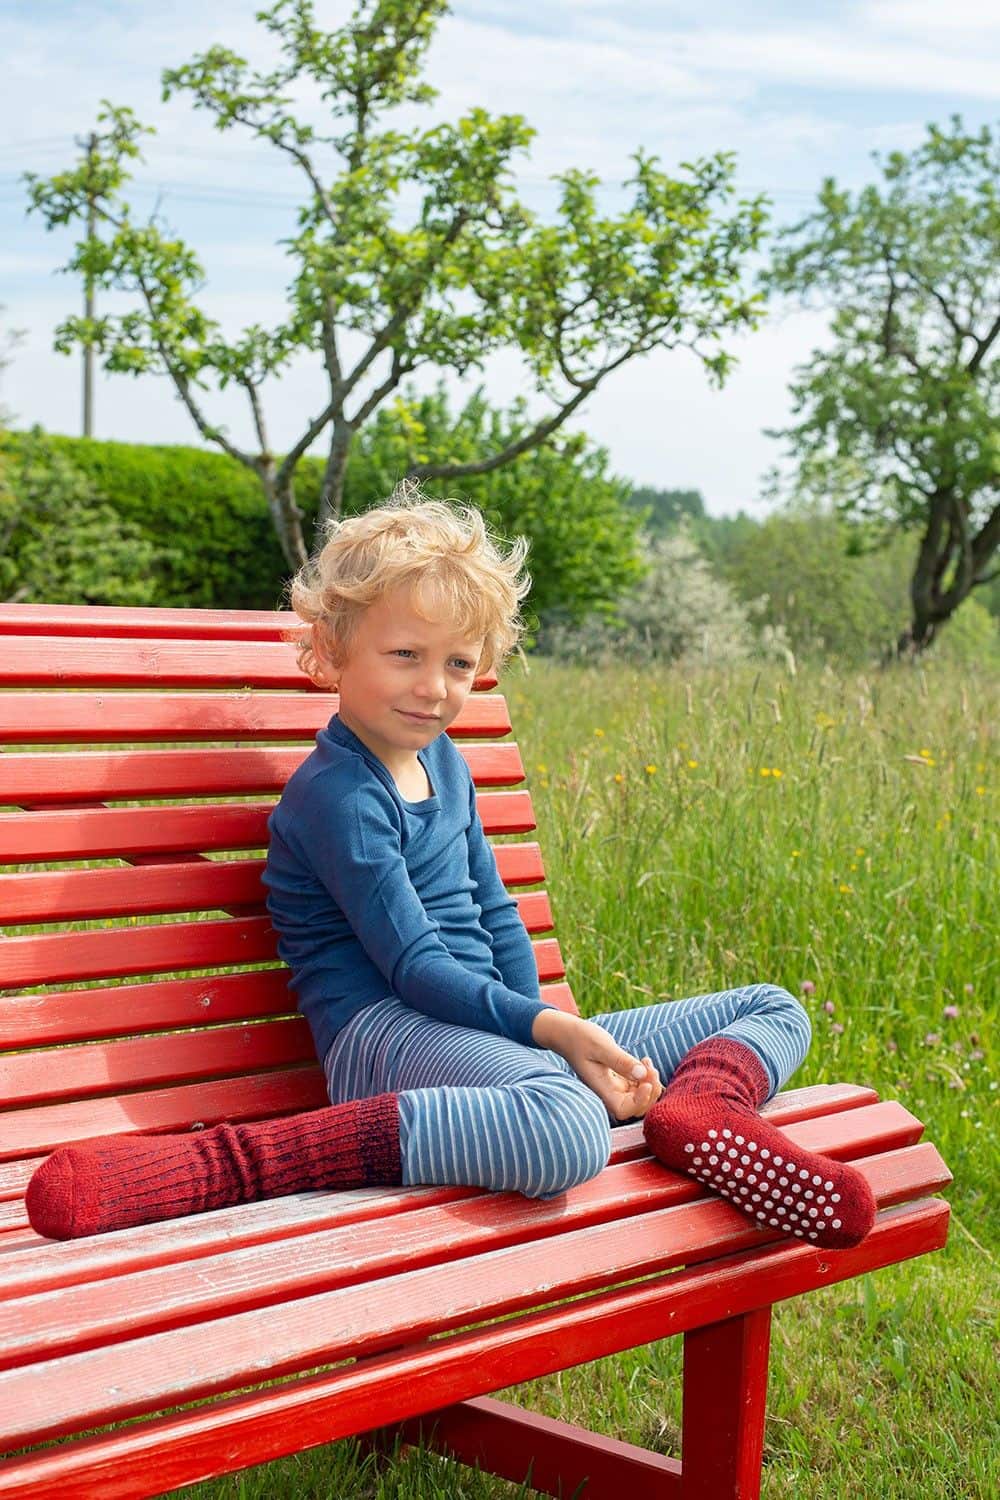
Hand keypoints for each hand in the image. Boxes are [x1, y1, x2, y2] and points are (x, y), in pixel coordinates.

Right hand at [532, 1011, 663, 1120]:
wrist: (569, 1034)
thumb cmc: (581, 1039)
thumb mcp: (601, 1046)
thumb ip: (621, 1061)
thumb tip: (642, 1074)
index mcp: (601, 1090)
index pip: (624, 1109)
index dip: (639, 1101)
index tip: (646, 1082)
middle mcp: (609, 1093)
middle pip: (637, 1108)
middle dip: (650, 1091)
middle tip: (649, 1068)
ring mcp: (615, 1088)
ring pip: (641, 1098)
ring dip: (650, 1083)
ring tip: (647, 1062)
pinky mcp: (620, 1080)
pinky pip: (639, 1087)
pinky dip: (647, 1077)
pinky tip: (644, 1061)